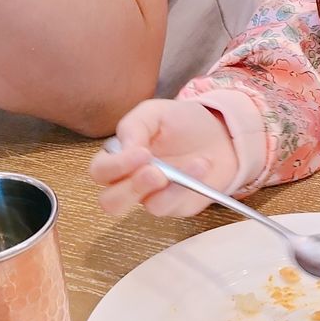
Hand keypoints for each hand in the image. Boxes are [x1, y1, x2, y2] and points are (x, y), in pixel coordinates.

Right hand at [89, 99, 238, 217]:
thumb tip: (125, 148)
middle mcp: (130, 181)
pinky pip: (173, 206)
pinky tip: (202, 165)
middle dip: (131, 188)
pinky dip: (187, 187)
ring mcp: (153, 197)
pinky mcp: (176, 206)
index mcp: (119, 157)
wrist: (218, 133)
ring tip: (193, 163)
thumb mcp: (155, 113)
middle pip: (110, 202)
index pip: (100, 171)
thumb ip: (134, 126)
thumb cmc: (181, 123)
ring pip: (144, 208)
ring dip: (168, 187)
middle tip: (155, 172)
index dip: (116, 167)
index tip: (142, 153)